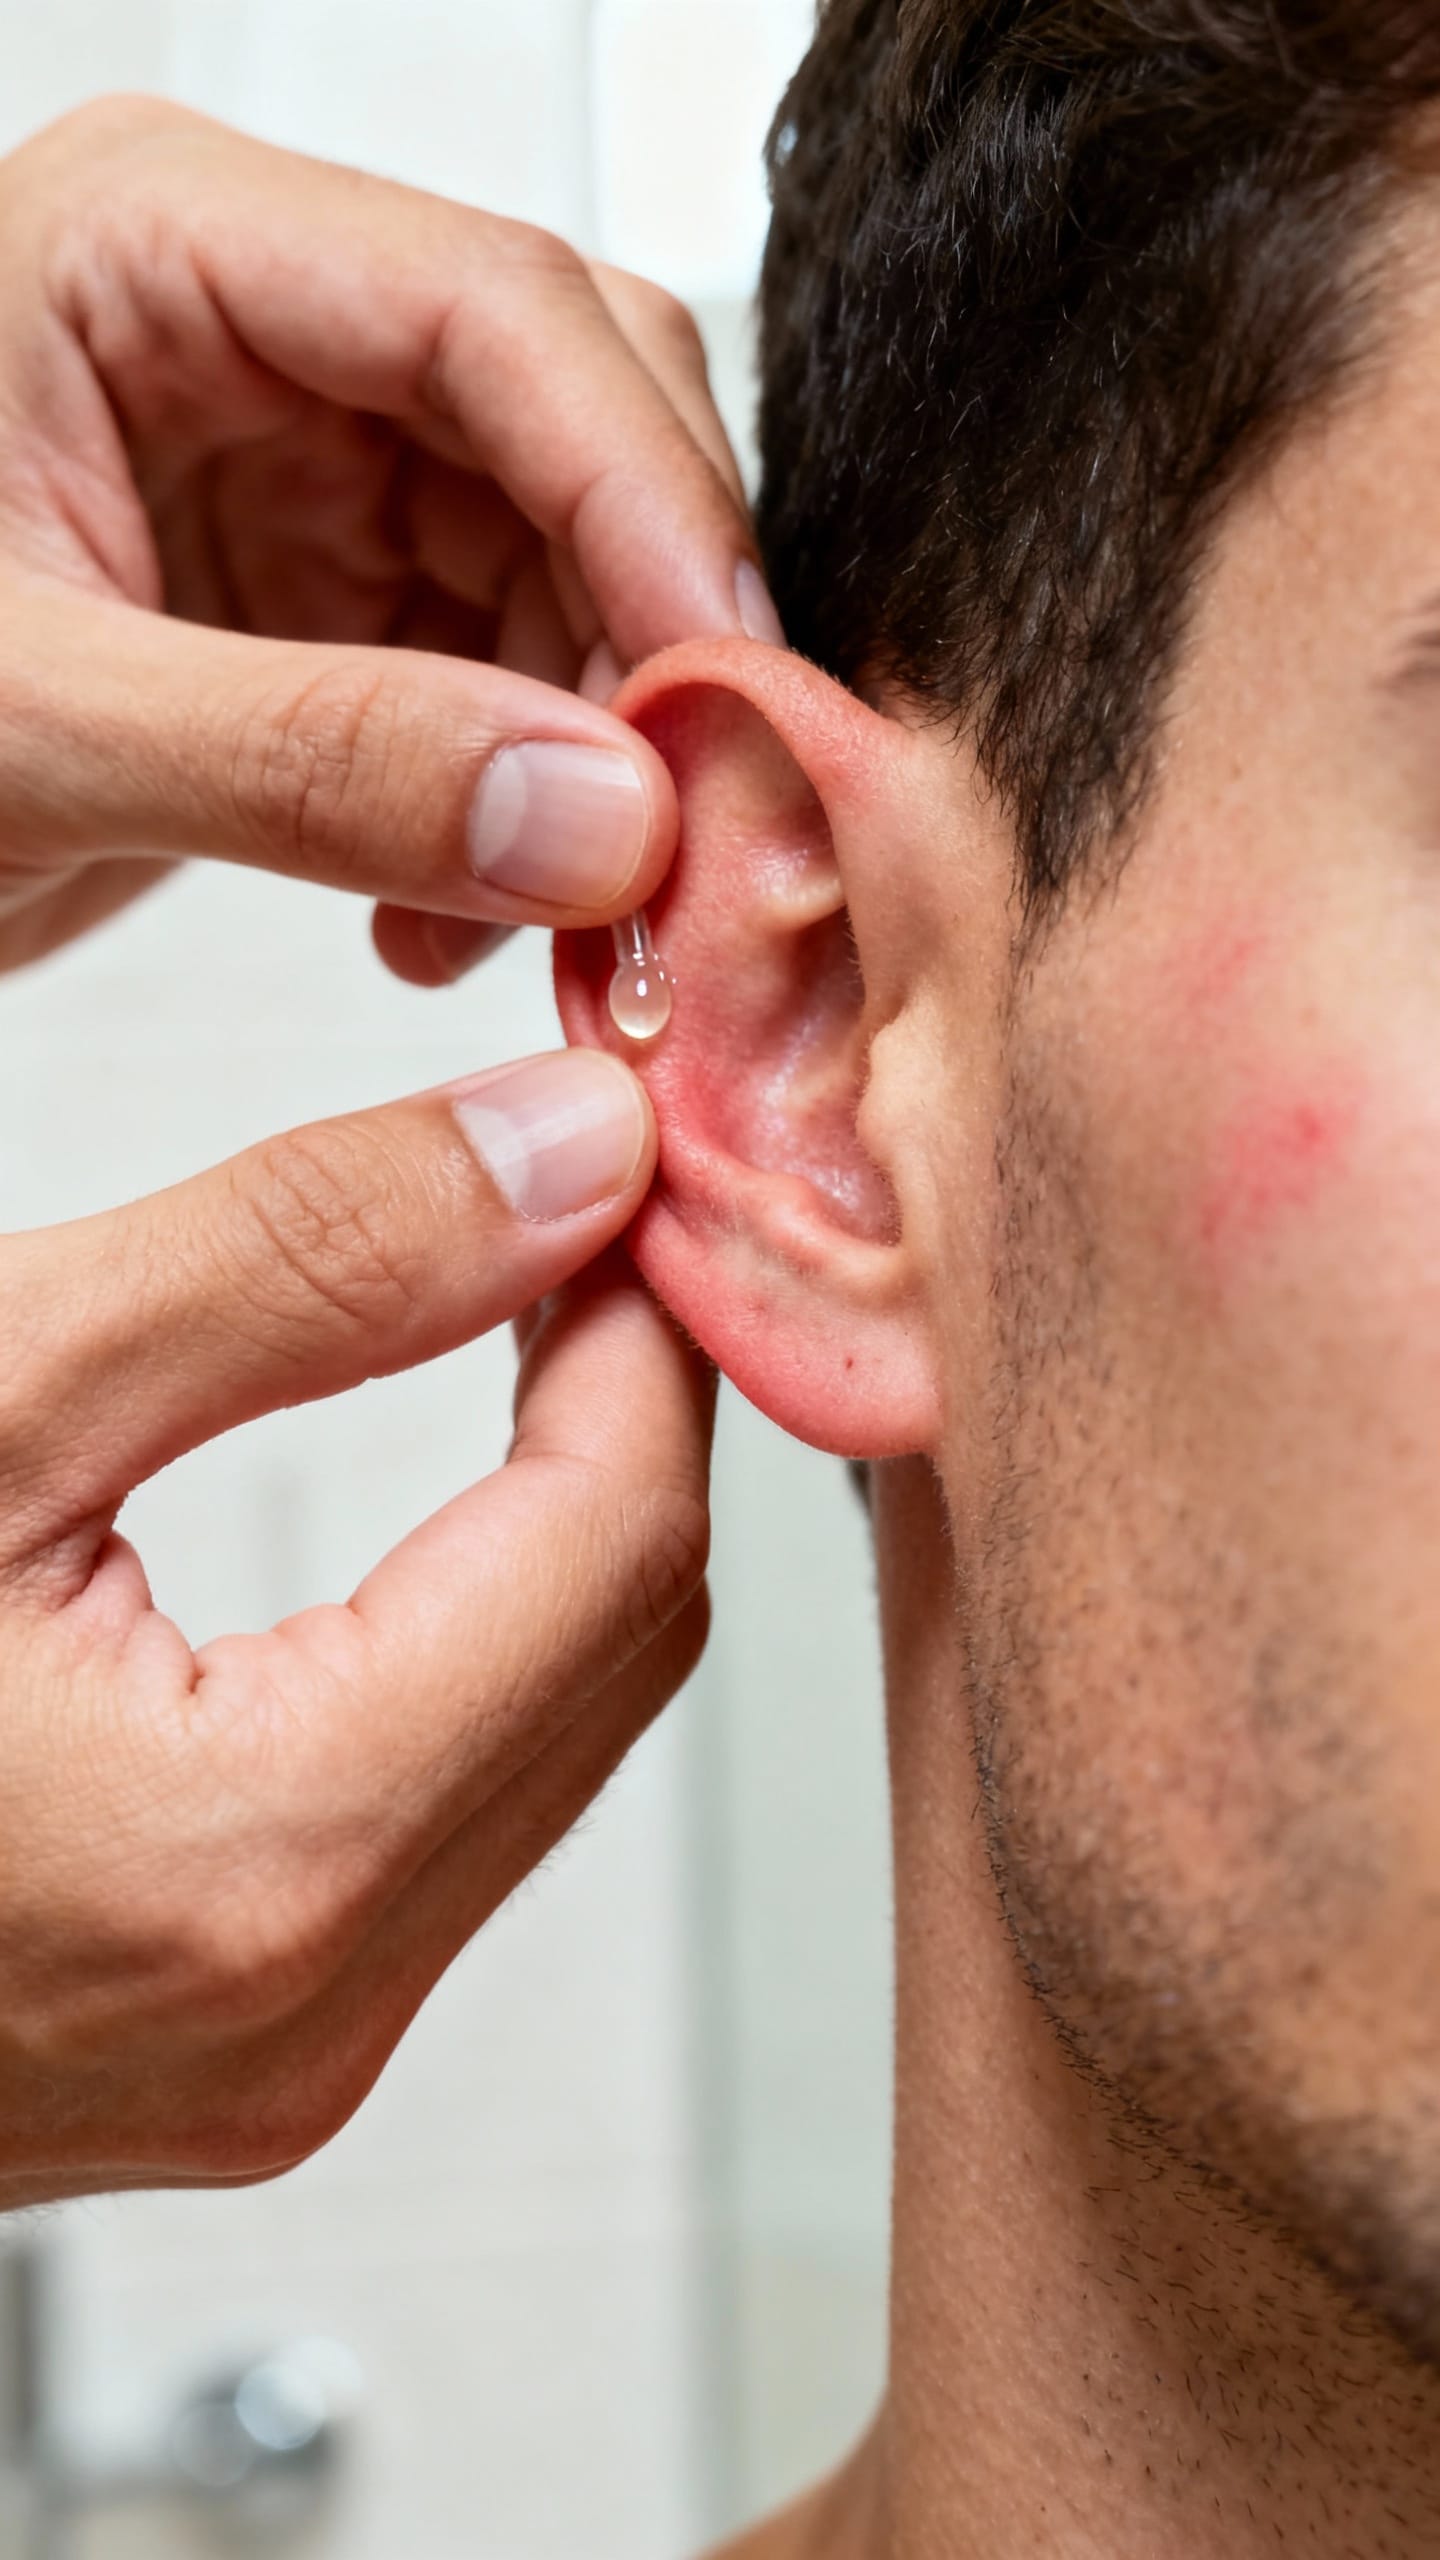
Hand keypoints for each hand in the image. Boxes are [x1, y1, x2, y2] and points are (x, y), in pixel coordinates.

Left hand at [0, 96, 773, 976]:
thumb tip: (598, 821)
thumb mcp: (26, 722)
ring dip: (592, 758)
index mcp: (165, 244)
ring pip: (568, 574)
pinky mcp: (326, 599)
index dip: (642, 498)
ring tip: (551, 927)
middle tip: (680, 840)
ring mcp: (307, 465)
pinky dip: (519, 821)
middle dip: (643, 642)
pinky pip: (506, 685)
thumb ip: (304, 759)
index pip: (491, 312)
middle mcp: (266, 330)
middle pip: (572, 430)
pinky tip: (446, 929)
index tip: (721, 696)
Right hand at [0, 1049, 711, 2203]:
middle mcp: (303, 2016)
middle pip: (619, 1650)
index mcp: (261, 1866)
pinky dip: (470, 1637)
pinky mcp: (225, 2051)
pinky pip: (439, 1818)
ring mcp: (270, 2062)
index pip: (622, 1539)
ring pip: (549, 1738)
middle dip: (626, 1409)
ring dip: (559, 1520)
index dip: (649, 1319)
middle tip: (580, 1217)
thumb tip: (568, 1154)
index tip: (621, 1162)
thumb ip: (303, 1263)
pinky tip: (431, 1502)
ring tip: (512, 1319)